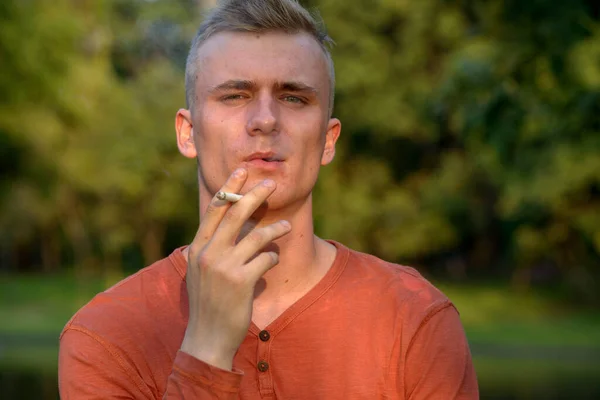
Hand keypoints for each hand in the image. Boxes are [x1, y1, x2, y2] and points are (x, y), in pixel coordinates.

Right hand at [180, 168, 291, 369]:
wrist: (206, 338)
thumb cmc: (208, 303)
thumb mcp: (200, 272)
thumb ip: (212, 248)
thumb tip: (234, 226)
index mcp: (198, 248)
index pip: (214, 210)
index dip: (229, 188)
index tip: (242, 171)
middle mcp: (208, 253)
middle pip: (236, 213)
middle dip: (255, 195)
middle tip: (271, 183)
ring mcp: (224, 266)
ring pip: (257, 235)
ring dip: (275, 229)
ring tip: (286, 227)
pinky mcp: (241, 281)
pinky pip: (266, 258)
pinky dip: (273, 257)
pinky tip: (272, 262)